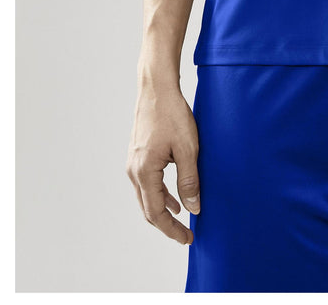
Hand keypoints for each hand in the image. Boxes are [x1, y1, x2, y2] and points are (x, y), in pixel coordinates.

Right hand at [126, 84, 200, 244]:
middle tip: (186, 235)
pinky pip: (147, 184)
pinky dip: (160, 195)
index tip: (187, 238)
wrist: (156, 88)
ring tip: (182, 221)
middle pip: (148, 209)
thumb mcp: (187, 148)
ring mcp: (133, 162)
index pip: (156, 213)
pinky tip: (173, 199)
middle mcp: (134, 170)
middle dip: (167, 225)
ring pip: (147, 197)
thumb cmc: (173, 114)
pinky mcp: (138, 155)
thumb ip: (189, 180)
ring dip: (163, 211)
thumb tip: (193, 207)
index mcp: (144, 172)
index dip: (171, 230)